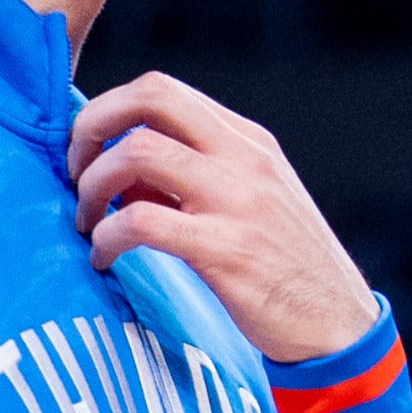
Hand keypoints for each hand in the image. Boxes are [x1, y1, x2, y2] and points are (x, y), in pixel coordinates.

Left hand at [68, 72, 377, 363]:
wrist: (336, 323)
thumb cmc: (284, 267)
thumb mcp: (249, 202)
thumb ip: (192, 179)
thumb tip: (119, 173)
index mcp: (248, 141)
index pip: (164, 90)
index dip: (109, 109)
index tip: (90, 150)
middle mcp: (244, 158)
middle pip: (151, 96)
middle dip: (92, 126)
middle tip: (74, 172)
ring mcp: (237, 200)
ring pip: (138, 152)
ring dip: (94, 185)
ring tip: (89, 223)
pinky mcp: (226, 249)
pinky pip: (141, 221)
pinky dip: (107, 237)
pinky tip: (105, 259)